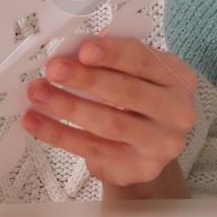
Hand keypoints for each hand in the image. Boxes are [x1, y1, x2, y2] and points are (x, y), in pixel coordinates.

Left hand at [22, 36, 198, 193]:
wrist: (146, 149)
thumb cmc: (137, 101)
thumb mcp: (133, 73)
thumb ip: (110, 57)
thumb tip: (75, 48)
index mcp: (178, 77)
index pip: (144, 60)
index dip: (112, 53)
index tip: (83, 50)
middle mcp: (178, 111)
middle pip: (127, 93)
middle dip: (86, 80)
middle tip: (54, 70)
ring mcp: (161, 143)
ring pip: (109, 123)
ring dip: (68, 107)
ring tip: (39, 94)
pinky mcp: (139, 167)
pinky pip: (93, 149)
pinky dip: (60, 134)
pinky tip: (38, 122)